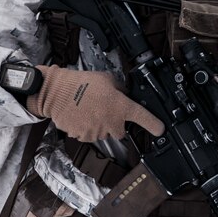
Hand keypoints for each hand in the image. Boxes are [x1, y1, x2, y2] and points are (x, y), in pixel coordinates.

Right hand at [25, 65, 163, 142]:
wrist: (57, 93)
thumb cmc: (82, 83)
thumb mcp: (107, 79)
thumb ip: (119, 90)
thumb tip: (123, 94)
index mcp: (120, 107)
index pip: (143, 117)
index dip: (153, 124)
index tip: (160, 130)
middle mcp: (111, 122)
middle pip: (120, 132)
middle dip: (116, 124)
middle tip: (106, 111)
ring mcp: (96, 132)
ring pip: (103, 133)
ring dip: (100, 125)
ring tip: (89, 109)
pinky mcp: (83, 137)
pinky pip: (89, 135)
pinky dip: (86, 128)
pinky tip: (80, 115)